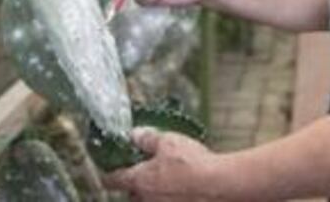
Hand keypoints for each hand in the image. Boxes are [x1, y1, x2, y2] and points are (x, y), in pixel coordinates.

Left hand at [104, 128, 220, 200]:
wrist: (219, 186)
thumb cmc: (193, 165)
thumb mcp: (168, 142)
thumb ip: (147, 138)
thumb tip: (135, 134)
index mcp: (138, 180)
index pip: (112, 180)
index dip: (110, 173)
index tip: (111, 169)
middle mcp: (146, 199)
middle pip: (131, 194)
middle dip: (136, 184)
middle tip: (146, 171)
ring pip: (149, 200)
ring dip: (154, 192)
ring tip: (168, 179)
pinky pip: (167, 201)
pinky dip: (170, 196)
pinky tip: (182, 188)